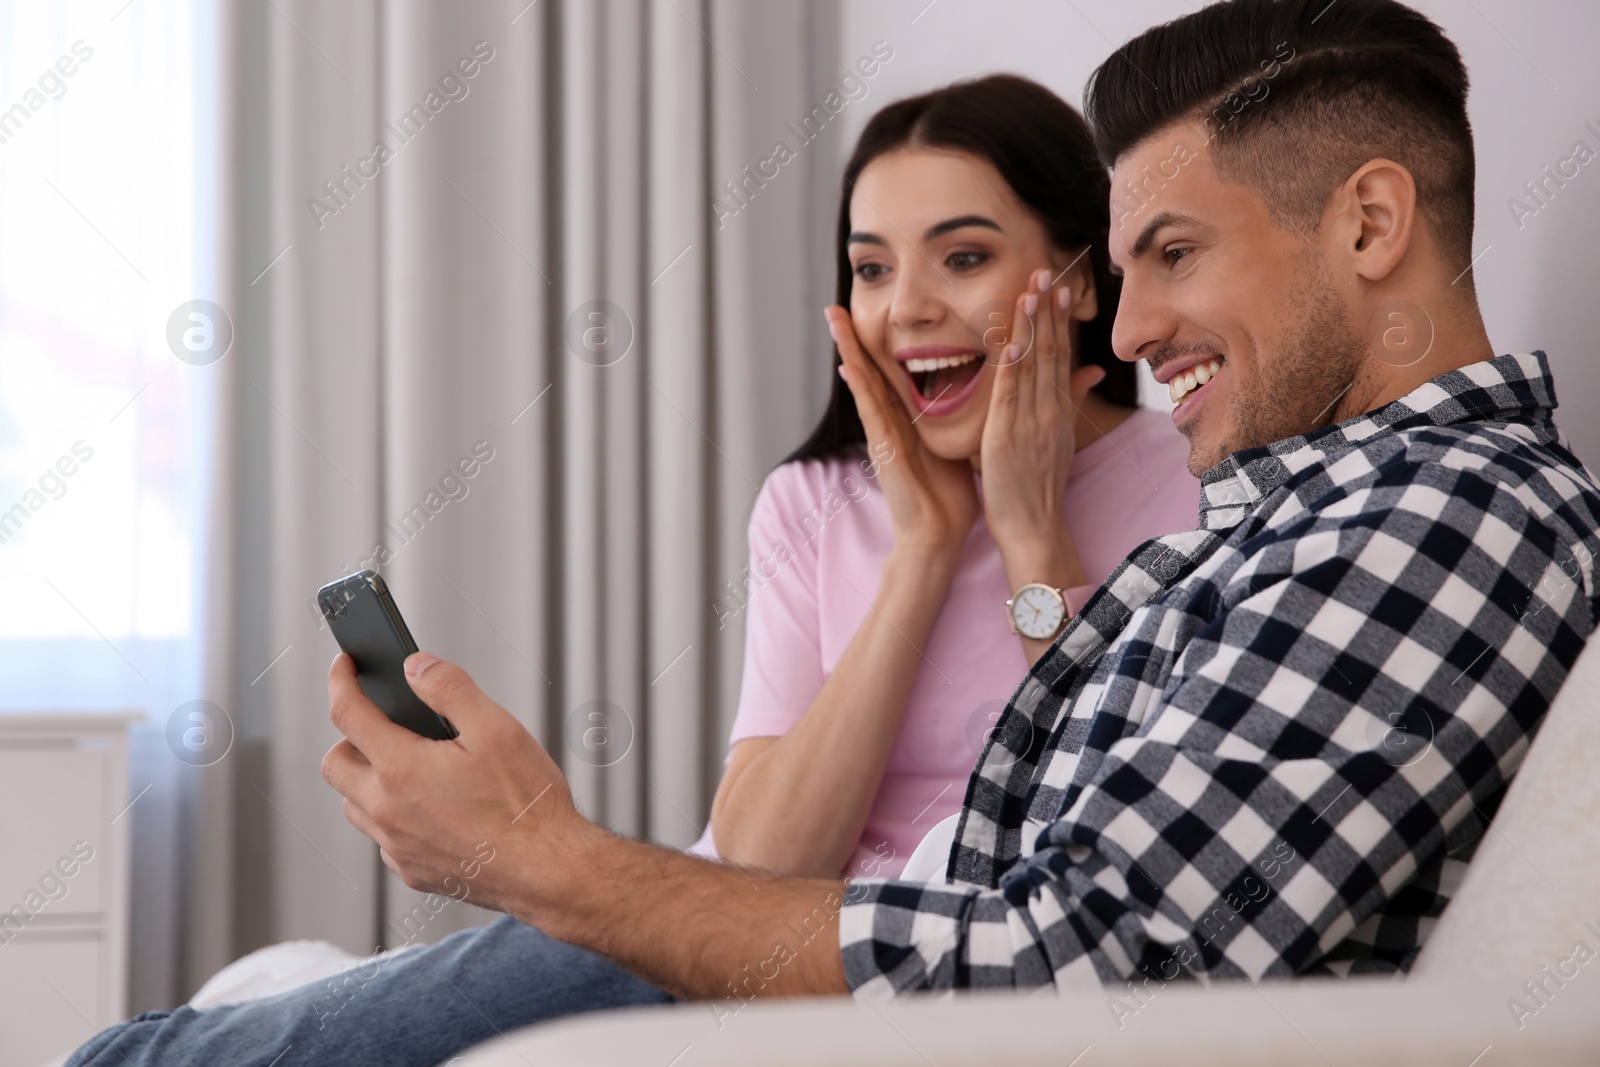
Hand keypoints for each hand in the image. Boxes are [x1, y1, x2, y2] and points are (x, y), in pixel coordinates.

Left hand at [320, 651, 588, 916]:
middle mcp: (388, 812)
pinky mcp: (412, 872)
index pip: (348, 714)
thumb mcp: (497, 728)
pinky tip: (430, 805)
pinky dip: (392, 815)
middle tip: (383, 721)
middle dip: (350, 735)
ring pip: (354, 804)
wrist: (548, 871)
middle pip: (336, 764)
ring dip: (367, 777)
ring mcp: (397, 847)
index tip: (345, 665)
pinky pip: (383, 837)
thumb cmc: (528, 803)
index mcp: (402, 770)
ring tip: (409, 763)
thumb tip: (416, 667)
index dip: (342, 680)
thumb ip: (450, 689)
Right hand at [825, 305, 977, 563]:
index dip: (880, 344)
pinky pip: (870, 414)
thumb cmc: (949, 501)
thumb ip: (957, 426)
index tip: (872, 313)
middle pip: (869, 372)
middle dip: (852, 339)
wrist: (937, 538)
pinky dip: (859, 390)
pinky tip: (848, 366)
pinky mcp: (883, 451)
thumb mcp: (956, 449)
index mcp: (907, 423)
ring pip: (863, 384)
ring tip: (833, 319)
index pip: (891, 374)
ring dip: (847, 351)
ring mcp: (883, 437)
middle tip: (835, 305)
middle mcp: (890, 425)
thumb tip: (981, 404)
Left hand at [979, 267, 1103, 570]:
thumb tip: (1088, 371)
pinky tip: (1011, 340)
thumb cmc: (1039, 487)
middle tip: (1047, 272)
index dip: (1058, 320)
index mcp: (1057, 410)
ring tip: (1031, 291)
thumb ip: (1069, 401)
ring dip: (1030, 327)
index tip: (1059, 286)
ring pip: (1031, 367)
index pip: (1059, 355)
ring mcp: (1030, 423)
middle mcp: (1048, 411)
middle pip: (1050, 352)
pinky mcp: (1007, 437)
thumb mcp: (1059, 440)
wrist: (1034, 528)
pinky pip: (1010, 395)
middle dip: (1048, 311)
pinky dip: (1010, 367)